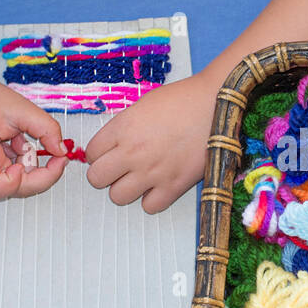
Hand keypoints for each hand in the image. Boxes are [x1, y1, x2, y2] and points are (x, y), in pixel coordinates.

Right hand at [0, 73, 69, 200]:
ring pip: (16, 183)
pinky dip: (23, 159)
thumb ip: (45, 129)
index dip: (15, 182)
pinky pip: (12, 173)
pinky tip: (17, 140)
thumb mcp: (19, 107)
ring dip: (31, 164)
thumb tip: (62, 150)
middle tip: (56, 154)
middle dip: (39, 174)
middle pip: (12, 190)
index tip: (28, 161)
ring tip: (23, 138)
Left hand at [85, 74, 212, 212]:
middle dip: (106, 174)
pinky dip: (152, 199)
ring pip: (118, 197)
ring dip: (126, 189)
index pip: (90, 153)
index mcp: (122, 128)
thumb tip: (114, 145)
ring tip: (140, 178)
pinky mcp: (174, 186)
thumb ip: (124, 128)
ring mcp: (152, 172)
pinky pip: (149, 207)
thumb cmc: (184, 100)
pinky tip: (159, 186)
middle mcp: (132, 152)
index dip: (99, 154)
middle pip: (96, 179)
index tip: (110, 153)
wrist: (217, 105)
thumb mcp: (143, 105)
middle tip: (120, 168)